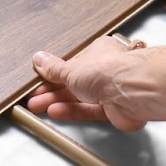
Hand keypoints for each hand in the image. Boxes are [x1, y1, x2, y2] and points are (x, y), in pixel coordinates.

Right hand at [26, 38, 148, 131]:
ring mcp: (110, 91)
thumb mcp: (71, 68)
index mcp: (97, 53)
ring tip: (38, 106)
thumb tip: (40, 59)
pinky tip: (56, 112)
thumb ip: (54, 68)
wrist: (132, 90)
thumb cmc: (109, 70)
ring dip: (58, 102)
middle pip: (73, 82)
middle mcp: (105, 70)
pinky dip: (72, 111)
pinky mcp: (113, 110)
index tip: (38, 82)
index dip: (53, 74)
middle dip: (52, 91)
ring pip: (79, 98)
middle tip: (33, 98)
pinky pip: (88, 110)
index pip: (71, 64)